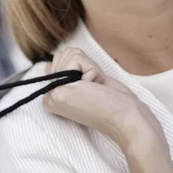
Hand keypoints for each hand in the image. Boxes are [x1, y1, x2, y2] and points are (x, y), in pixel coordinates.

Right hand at [42, 48, 165, 149]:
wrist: (125, 118)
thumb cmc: (110, 102)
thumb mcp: (82, 86)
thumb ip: (63, 75)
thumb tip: (47, 64)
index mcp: (52, 98)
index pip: (57, 62)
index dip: (79, 68)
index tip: (89, 89)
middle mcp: (49, 97)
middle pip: (61, 56)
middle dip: (83, 65)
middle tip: (92, 88)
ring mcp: (53, 94)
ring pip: (68, 54)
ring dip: (88, 67)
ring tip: (93, 87)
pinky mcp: (61, 88)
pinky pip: (77, 59)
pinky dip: (92, 69)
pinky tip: (94, 87)